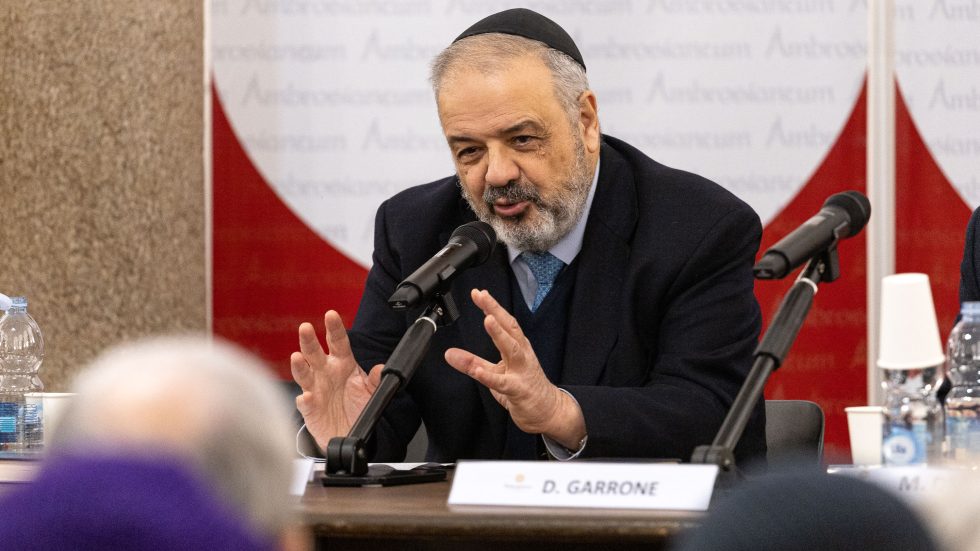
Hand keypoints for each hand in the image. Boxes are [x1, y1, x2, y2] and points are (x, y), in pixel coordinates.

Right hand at [290, 311, 381, 449]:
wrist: (348, 431)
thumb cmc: (356, 405)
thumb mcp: (370, 392)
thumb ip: (375, 380)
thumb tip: (382, 368)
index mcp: (342, 364)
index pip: (338, 342)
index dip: (334, 328)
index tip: (331, 315)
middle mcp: (326, 373)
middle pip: (315, 353)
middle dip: (309, 341)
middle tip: (305, 328)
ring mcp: (315, 389)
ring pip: (304, 373)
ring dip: (299, 366)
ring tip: (297, 357)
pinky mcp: (310, 408)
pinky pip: (305, 402)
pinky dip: (305, 399)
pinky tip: (306, 396)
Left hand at [444, 289, 585, 448]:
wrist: (548, 411)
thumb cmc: (525, 387)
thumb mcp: (496, 372)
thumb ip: (473, 362)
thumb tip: (450, 354)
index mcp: (518, 347)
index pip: (505, 322)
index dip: (492, 306)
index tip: (478, 293)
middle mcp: (522, 355)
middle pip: (510, 328)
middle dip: (496, 310)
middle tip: (482, 296)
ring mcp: (522, 371)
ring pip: (511, 349)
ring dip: (499, 334)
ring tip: (488, 320)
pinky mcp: (518, 390)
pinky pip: (503, 383)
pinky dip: (489, 375)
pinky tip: (478, 370)